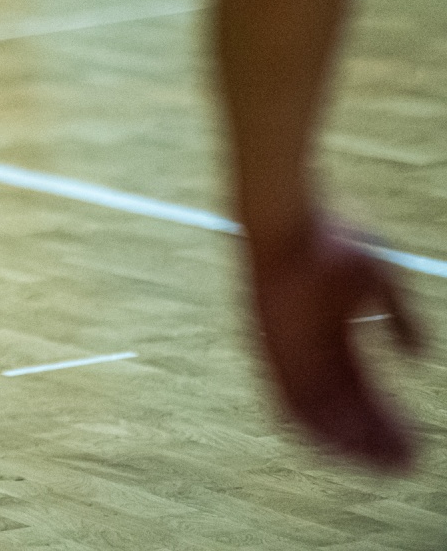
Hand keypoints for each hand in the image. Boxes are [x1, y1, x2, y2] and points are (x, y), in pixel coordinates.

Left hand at [247, 216, 424, 470]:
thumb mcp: (380, 278)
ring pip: (320, 412)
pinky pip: (288, 401)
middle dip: (375, 437)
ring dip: (349, 441)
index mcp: (334, 331)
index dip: (387, 416)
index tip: (416, 441)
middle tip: (407, 463)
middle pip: (344, 407)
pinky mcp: (269, 351)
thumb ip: (400, 316)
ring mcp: (287, 351)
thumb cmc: (334, 238)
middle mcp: (308, 347)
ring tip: (381, 464)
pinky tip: (341, 449)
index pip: (362, 387)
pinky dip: (313, 427)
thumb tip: (417, 355)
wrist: (287, 223)